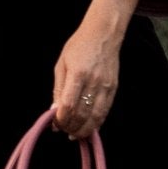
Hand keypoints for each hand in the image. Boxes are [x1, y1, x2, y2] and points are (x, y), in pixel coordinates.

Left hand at [52, 0, 142, 138]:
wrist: (103, 34)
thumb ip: (58, 89)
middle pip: (82, 114)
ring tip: (74, 134)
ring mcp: (106, 86)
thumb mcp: (61, 64)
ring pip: (96, 117)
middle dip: (71, 127)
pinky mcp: (113, 89)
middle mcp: (93, 81)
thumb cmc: (78, 46)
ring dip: (84, 129)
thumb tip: (54, 111)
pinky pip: (105, 111)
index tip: (55, 124)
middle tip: (63, 130)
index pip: (69, 104)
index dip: (61, 119)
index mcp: (78, 73)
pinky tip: (88, 127)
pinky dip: (96, 123)